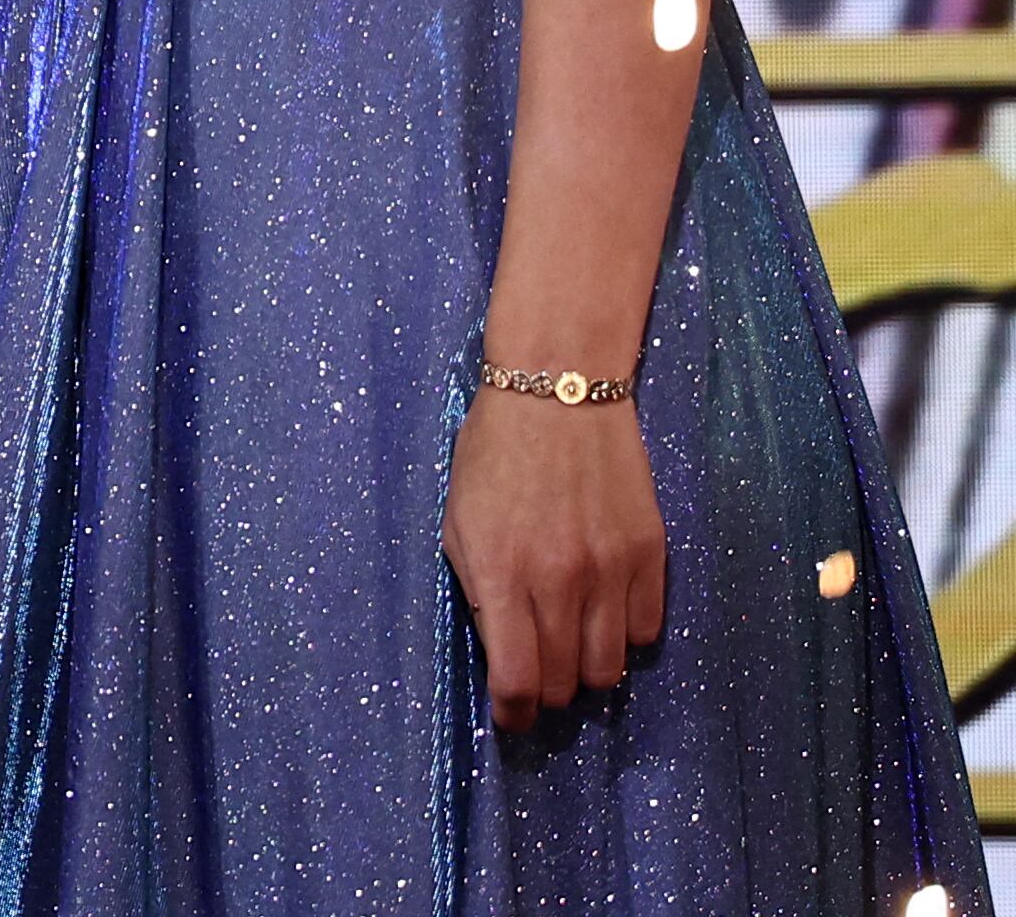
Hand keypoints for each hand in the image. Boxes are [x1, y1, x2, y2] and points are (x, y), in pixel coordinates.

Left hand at [445, 380, 666, 731]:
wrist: (559, 393)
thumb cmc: (494, 453)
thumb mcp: (460, 521)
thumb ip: (479, 590)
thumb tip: (501, 651)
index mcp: (503, 572)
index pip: (516, 679)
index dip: (513, 712)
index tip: (511, 717)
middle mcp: (561, 580)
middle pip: (566, 683)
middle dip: (548, 693)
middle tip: (538, 676)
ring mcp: (611, 570)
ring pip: (610, 668)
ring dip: (587, 670)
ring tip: (571, 648)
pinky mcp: (651, 556)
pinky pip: (646, 632)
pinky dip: (625, 635)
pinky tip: (605, 611)